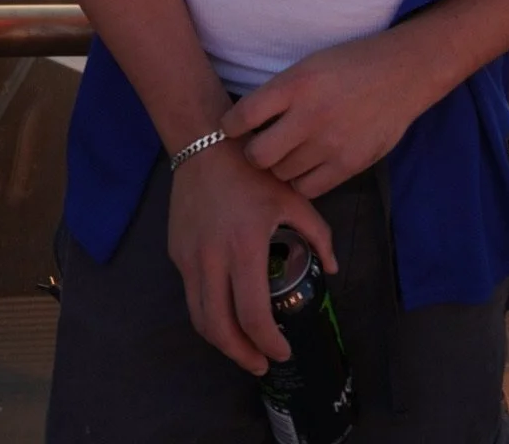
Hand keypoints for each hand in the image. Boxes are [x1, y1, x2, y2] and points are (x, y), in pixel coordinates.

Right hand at [167, 137, 336, 376]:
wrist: (203, 144)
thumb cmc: (252, 171)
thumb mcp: (291, 198)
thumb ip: (316, 234)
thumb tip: (332, 268)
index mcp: (244, 246)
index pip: (251, 313)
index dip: (267, 342)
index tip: (282, 351)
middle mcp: (211, 258)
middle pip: (219, 328)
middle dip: (241, 355)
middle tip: (261, 363)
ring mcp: (189, 257)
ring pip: (199, 318)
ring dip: (221, 342)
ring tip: (243, 348)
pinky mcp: (176, 253)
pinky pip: (192, 292)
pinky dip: (209, 312)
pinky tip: (227, 310)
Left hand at [221, 32, 423, 197]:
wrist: (401, 74)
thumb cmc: (350, 65)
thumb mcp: (309, 65)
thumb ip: (280, 93)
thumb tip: (246, 124)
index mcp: (296, 84)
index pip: (243, 116)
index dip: (230, 127)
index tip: (232, 128)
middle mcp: (310, 115)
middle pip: (258, 156)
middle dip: (254, 153)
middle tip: (262, 144)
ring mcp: (331, 144)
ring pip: (282, 174)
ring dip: (280, 166)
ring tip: (290, 152)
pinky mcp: (349, 165)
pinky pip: (308, 188)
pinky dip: (302, 179)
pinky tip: (308, 164)